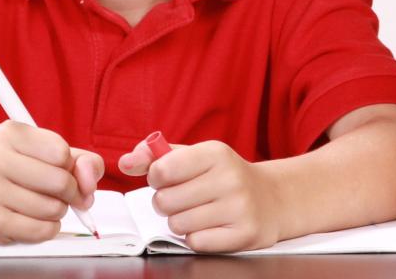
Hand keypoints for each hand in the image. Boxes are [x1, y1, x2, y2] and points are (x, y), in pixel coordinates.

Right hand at [0, 121, 102, 243]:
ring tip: (42, 204)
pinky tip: (36, 219)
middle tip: (60, 193)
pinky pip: (41, 230)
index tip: (62, 170)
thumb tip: (90, 180)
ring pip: (53, 209)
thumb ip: (79, 159)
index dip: (70, 166)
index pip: (62, 152)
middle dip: (70, 192)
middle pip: (61, 181)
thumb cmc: (8, 168)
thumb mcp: (40, 150)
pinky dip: (48, 228)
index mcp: (9, 133)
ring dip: (58, 211)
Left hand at [119, 138, 283, 252]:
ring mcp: (240, 207)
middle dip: (166, 203)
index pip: (161, 170)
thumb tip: (124, 163)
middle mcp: (230, 178)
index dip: (156, 178)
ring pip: (178, 225)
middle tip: (183, 199)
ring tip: (198, 212)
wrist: (271, 198)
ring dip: (180, 222)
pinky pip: (196, 243)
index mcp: (215, 152)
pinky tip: (210, 226)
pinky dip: (196, 238)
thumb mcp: (194, 157)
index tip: (167, 178)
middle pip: (165, 201)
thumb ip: (155, 157)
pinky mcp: (245, 234)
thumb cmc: (222, 176)